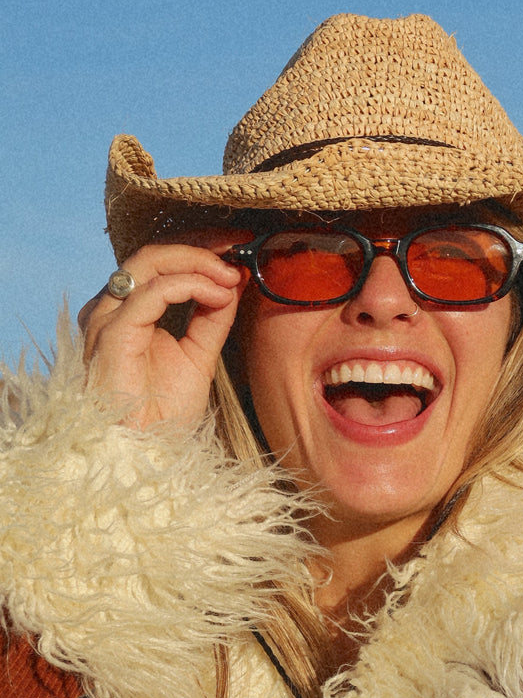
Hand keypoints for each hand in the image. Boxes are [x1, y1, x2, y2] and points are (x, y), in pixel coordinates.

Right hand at [78, 230, 250, 428]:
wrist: (145, 451)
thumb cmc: (162, 412)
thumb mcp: (199, 356)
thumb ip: (212, 318)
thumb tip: (232, 281)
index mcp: (127, 312)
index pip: (160, 264)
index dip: (200, 251)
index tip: (240, 249)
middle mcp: (111, 309)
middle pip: (153, 254)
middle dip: (201, 247)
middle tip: (240, 251)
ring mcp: (107, 319)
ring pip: (149, 262)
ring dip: (198, 262)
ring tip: (232, 275)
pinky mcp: (112, 333)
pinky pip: (152, 293)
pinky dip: (190, 285)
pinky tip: (219, 293)